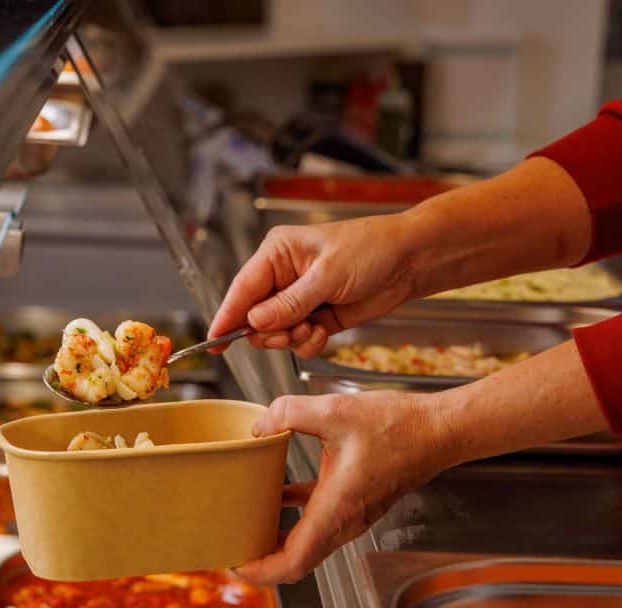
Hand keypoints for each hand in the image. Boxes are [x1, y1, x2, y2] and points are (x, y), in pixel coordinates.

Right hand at [208, 216, 416, 357]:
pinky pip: (297, 341)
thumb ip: (289, 303)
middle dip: (270, 332)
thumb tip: (255, 321)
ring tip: (313, 328)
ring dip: (291, 339)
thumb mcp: (327, 275)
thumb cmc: (370, 250)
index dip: (227, 316)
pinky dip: (307, 344)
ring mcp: (299, 299)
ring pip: (275, 333)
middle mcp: (283, 277)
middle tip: (291, 332)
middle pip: (254, 317)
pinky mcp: (316, 317)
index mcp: (277, 254)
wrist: (408, 261)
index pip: (242, 289)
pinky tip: (323, 332)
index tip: (213, 341)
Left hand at [237, 391, 454, 583]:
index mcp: (337, 509)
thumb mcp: (336, 410)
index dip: (261, 571)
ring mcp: (353, 514)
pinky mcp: (357, 501)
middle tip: (232, 546)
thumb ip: (290, 412)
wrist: (441, 430)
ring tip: (248, 525)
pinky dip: (295, 514)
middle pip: (297, 560)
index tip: (236, 563)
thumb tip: (260, 424)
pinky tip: (279, 492)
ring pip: (308, 542)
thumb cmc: (400, 426)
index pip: (294, 563)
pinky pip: (319, 518)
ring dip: (278, 540)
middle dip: (262, 561)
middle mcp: (345, 521)